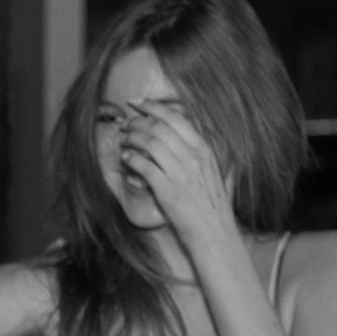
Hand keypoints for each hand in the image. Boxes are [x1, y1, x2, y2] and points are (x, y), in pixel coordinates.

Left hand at [117, 102, 234, 243]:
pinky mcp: (167, 189)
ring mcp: (180, 172)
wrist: (214, 232)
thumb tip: (173, 140)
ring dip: (131, 138)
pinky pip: (143, 166)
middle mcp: (193, 157)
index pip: (175, 118)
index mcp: (203, 149)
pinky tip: (126, 158)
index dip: (153, 106)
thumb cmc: (210, 206)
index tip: (137, 103)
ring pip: (149, 143)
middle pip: (159, 127)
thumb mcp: (210, 172)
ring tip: (123, 140)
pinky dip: (131, 159)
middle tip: (125, 123)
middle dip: (137, 121)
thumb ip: (194, 154)